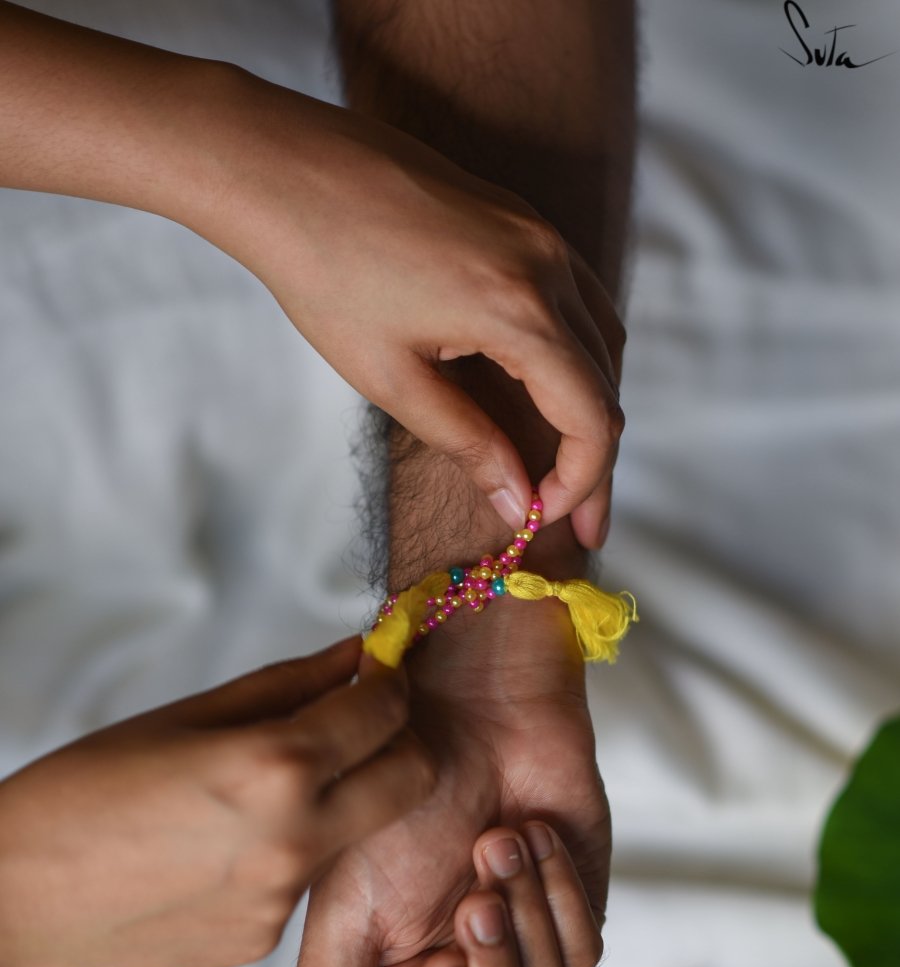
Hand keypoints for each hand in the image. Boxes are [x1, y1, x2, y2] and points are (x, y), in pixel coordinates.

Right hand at [0, 638, 433, 966]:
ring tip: (266, 785)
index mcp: (275, 766)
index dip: (390, 679)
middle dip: (402, 740)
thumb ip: (289, 684)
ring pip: (358, 830)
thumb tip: (355, 654)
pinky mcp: (266, 941)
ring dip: (343, 797)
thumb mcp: (188, 715)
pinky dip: (292, 849)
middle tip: (363, 721)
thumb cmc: (87, 788)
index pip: (386, 710)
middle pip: (412, 778)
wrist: (17, 896)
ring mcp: (285, 900)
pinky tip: (227, 843)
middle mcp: (297, 839)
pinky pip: (306, 879)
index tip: (379, 668)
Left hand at [199, 72, 624, 544]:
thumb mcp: (393, 378)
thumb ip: (467, 443)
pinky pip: (579, 301)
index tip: (542, 518)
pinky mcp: (524, 222)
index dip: (580, 482)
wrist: (288, 170)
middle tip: (577, 523)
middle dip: (593, 461)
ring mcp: (541, 236)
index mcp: (519, 310)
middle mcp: (549, 266)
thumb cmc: (325, 274)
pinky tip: (549, 392)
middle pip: (606, 384)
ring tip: (566, 468)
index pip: (592, 417)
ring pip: (603, 341)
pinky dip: (576, 357)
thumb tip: (517, 502)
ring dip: (591, 407)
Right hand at [265, 597, 609, 966]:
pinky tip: (532, 837)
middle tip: (473, 897)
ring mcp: (514, 947)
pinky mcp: (568, 914)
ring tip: (499, 843)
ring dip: (524, 921)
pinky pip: (583, 952)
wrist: (473, 707)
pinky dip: (560, 895)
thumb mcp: (344, 898)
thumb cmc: (398, 791)